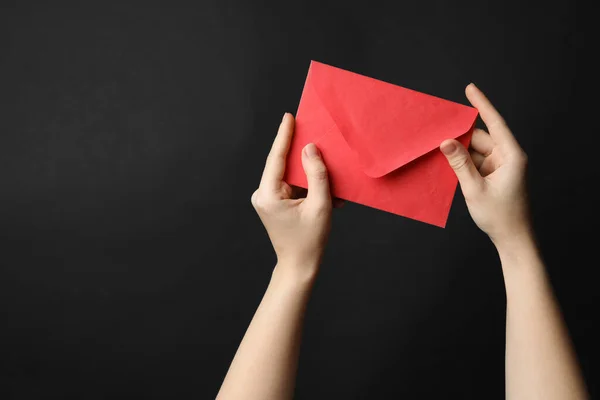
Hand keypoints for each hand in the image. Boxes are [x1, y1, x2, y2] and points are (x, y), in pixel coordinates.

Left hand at [251, 113, 332, 278]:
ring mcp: (266, 199)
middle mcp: (262, 194)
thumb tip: (310, 149)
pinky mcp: (274, 203)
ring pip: (288, 174)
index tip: (289, 116)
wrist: (299, 266)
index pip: (276, 158)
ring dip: (307, 170)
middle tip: (311, 129)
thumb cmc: (310, 240)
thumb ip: (317, 174)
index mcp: (268, 195)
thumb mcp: (320, 205)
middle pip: (282, 164)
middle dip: (299, 150)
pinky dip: (306, 183)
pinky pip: (291, 184)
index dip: (284, 136)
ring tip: (326, 161)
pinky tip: (324, 186)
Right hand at [440, 84, 529, 244]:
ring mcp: (500, 167)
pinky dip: (462, 164)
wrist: (512, 239)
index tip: (470, 89)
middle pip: (480, 138)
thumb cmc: (500, 216)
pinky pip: (474, 163)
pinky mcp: (493, 176)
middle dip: (460, 136)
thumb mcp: (475, 188)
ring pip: (475, 151)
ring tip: (438, 152)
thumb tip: (446, 141)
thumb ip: (459, 163)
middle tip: (437, 131)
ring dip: (459, 153)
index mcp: (511, 156)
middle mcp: (507, 158)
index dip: (482, 104)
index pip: (495, 123)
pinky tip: (447, 165)